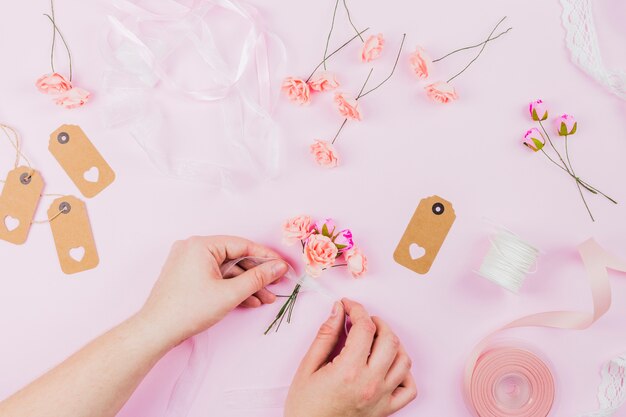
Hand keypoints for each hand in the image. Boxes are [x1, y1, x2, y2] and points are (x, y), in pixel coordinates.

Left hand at [139, 236, 287, 345]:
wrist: (156, 331)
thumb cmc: (188, 310)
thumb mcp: (230, 293)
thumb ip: (258, 278)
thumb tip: (278, 267)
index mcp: (201, 245)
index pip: (242, 245)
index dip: (266, 257)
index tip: (283, 267)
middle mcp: (193, 248)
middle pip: (235, 258)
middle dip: (257, 275)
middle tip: (276, 285)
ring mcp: (189, 262)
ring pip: (227, 270)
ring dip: (246, 284)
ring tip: (266, 299)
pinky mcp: (187, 275)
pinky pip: (216, 276)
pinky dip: (231, 288)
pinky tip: (248, 300)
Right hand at [285, 299, 416, 416]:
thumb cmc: (305, 407)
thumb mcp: (308, 367)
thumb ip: (326, 336)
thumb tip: (338, 311)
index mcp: (349, 371)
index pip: (365, 328)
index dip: (357, 309)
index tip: (348, 306)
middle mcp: (371, 383)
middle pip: (389, 339)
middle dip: (376, 322)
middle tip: (361, 320)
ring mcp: (382, 398)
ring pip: (403, 360)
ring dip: (392, 342)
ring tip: (375, 339)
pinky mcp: (386, 409)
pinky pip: (409, 388)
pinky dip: (404, 372)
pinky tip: (388, 365)